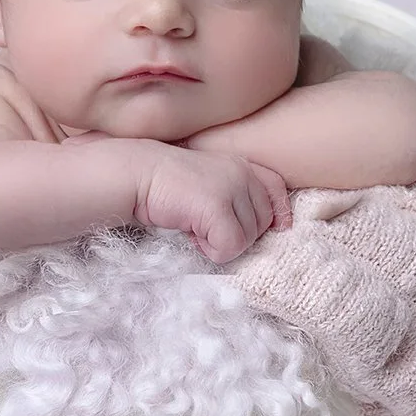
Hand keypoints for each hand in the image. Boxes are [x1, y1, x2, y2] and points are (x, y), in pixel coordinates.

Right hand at [131, 142, 292, 264]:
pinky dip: (211, 250)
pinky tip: (191, 234)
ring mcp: (231, 188)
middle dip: (237, 233)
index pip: (277, 189)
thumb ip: (236, 196)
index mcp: (242, 165)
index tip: (276, 228)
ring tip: (195, 227)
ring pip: (248, 239)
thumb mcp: (209, 182)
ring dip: (221, 242)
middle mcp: (242, 173)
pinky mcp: (216, 206)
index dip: (278, 213)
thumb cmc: (168, 185)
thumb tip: (263, 230)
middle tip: (206, 226)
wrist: (137, 175)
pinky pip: (230, 246)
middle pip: (263, 223)